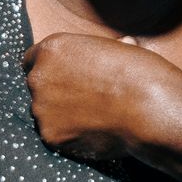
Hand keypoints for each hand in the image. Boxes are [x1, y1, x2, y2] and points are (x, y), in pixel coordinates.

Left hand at [21, 33, 181, 164]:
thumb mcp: (117, 47)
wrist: (148, 107)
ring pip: (44, 112)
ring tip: (92, 117)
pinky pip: (55, 135)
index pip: (33, 59)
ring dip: (60, 115)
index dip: (50, 69)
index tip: (62, 78)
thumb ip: (98, 51)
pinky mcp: (50, 134)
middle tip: (81, 101)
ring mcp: (41, 108)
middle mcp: (38, 77)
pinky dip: (69, 136)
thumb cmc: (139, 74)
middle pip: (37, 87)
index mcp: (52, 49)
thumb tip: (120, 45)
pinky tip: (92, 132)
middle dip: (54, 92)